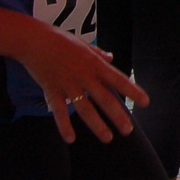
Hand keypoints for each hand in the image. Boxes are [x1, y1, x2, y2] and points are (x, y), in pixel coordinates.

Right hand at [17, 21, 145, 143]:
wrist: (34, 40)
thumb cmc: (60, 40)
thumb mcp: (84, 45)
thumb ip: (98, 54)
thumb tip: (111, 58)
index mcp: (95, 64)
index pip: (119, 80)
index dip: (133, 91)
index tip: (146, 102)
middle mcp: (85, 75)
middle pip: (105, 99)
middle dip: (118, 116)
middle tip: (128, 131)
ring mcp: (68, 84)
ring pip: (85, 109)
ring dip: (97, 125)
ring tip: (108, 138)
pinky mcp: (52, 90)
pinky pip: (59, 112)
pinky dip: (64, 126)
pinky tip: (70, 139)